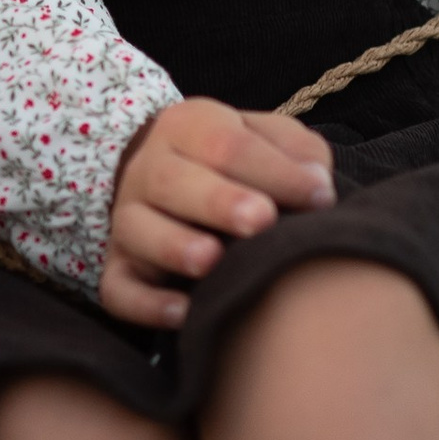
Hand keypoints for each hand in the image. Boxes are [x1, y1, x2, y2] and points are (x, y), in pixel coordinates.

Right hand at [100, 98, 336, 329]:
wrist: (177, 177)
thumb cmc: (240, 163)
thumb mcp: (270, 139)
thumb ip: (298, 152)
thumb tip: (316, 188)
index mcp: (186, 127)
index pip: (226, 144)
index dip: (274, 171)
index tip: (320, 197)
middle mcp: (148, 169)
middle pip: (173, 181)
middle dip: (217, 201)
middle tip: (260, 219)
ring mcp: (127, 220)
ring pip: (137, 231)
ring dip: (173, 246)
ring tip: (211, 260)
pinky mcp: (119, 268)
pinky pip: (119, 288)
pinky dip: (145, 304)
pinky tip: (182, 312)